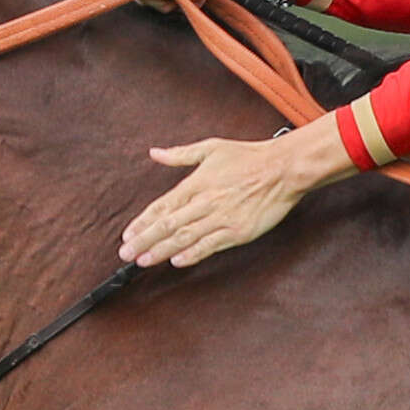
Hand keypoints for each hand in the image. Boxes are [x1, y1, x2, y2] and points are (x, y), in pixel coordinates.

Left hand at [120, 119, 356, 267]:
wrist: (283, 169)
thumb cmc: (249, 157)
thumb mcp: (212, 148)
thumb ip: (180, 154)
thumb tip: (155, 153)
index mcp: (196, 183)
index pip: (162, 205)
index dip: (142, 221)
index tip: (127, 234)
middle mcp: (205, 202)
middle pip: (167, 224)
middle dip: (144, 240)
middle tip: (125, 253)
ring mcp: (221, 218)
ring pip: (184, 237)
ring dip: (161, 250)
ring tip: (143, 260)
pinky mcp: (238, 232)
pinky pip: (210, 245)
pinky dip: (193, 254)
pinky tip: (177, 261)